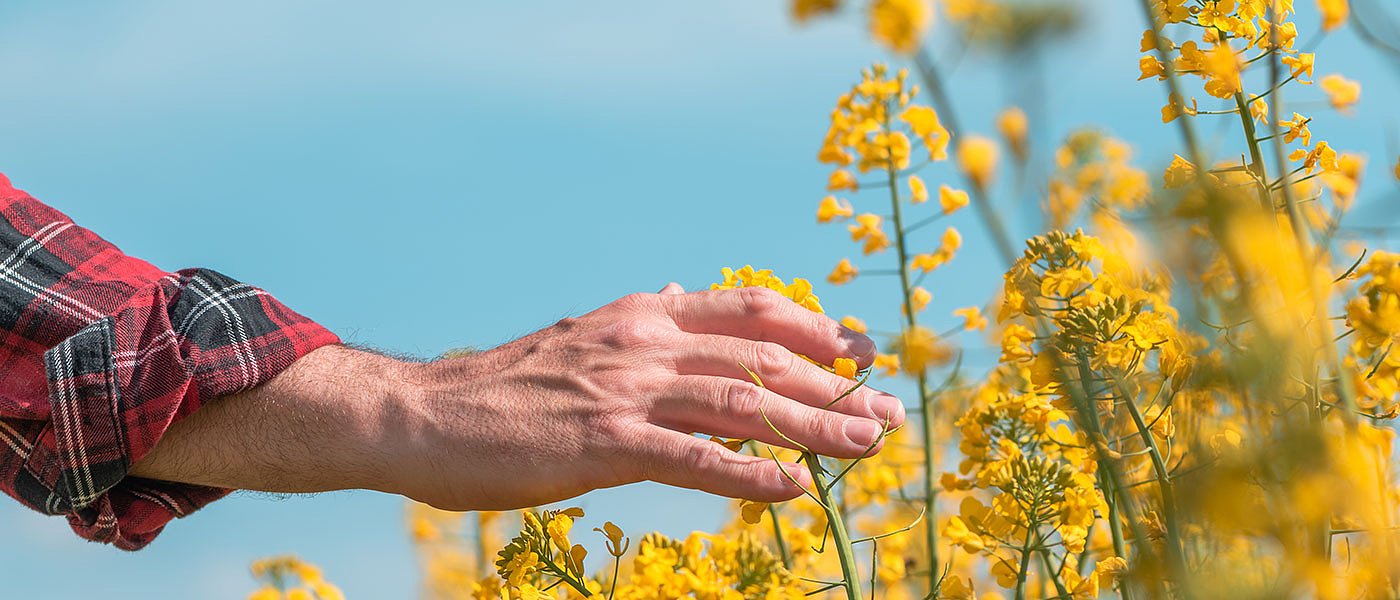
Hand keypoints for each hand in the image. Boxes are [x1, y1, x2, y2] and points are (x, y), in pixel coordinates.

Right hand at [390, 284, 904, 511]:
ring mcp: (625, 391)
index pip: (752, 311)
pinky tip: (794, 487)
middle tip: (889, 411)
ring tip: (867, 445)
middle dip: (835, 385)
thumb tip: (690, 291)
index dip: (817, 329)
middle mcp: (644, 341)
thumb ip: (645, 322)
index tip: (863, 352)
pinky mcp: (603, 444)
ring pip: (742, 404)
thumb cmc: (508, 387)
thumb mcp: (585, 334)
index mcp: (645, 314)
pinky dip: (751, 473)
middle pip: (763, 358)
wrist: (424, 415)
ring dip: (814, 425)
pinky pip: (693, 459)